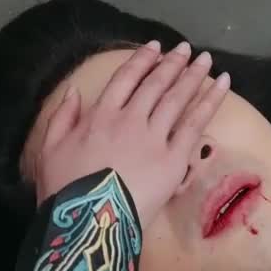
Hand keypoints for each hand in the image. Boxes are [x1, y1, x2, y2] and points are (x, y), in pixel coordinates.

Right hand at [35, 40, 229, 228]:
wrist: (90, 222)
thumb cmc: (64, 191)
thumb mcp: (49, 150)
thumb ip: (62, 117)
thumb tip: (74, 90)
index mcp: (99, 116)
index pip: (124, 79)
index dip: (141, 61)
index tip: (155, 48)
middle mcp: (129, 119)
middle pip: (155, 85)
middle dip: (171, 64)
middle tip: (185, 48)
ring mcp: (154, 138)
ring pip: (177, 99)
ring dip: (193, 75)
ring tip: (206, 59)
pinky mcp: (173, 159)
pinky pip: (195, 125)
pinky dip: (210, 101)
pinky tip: (222, 85)